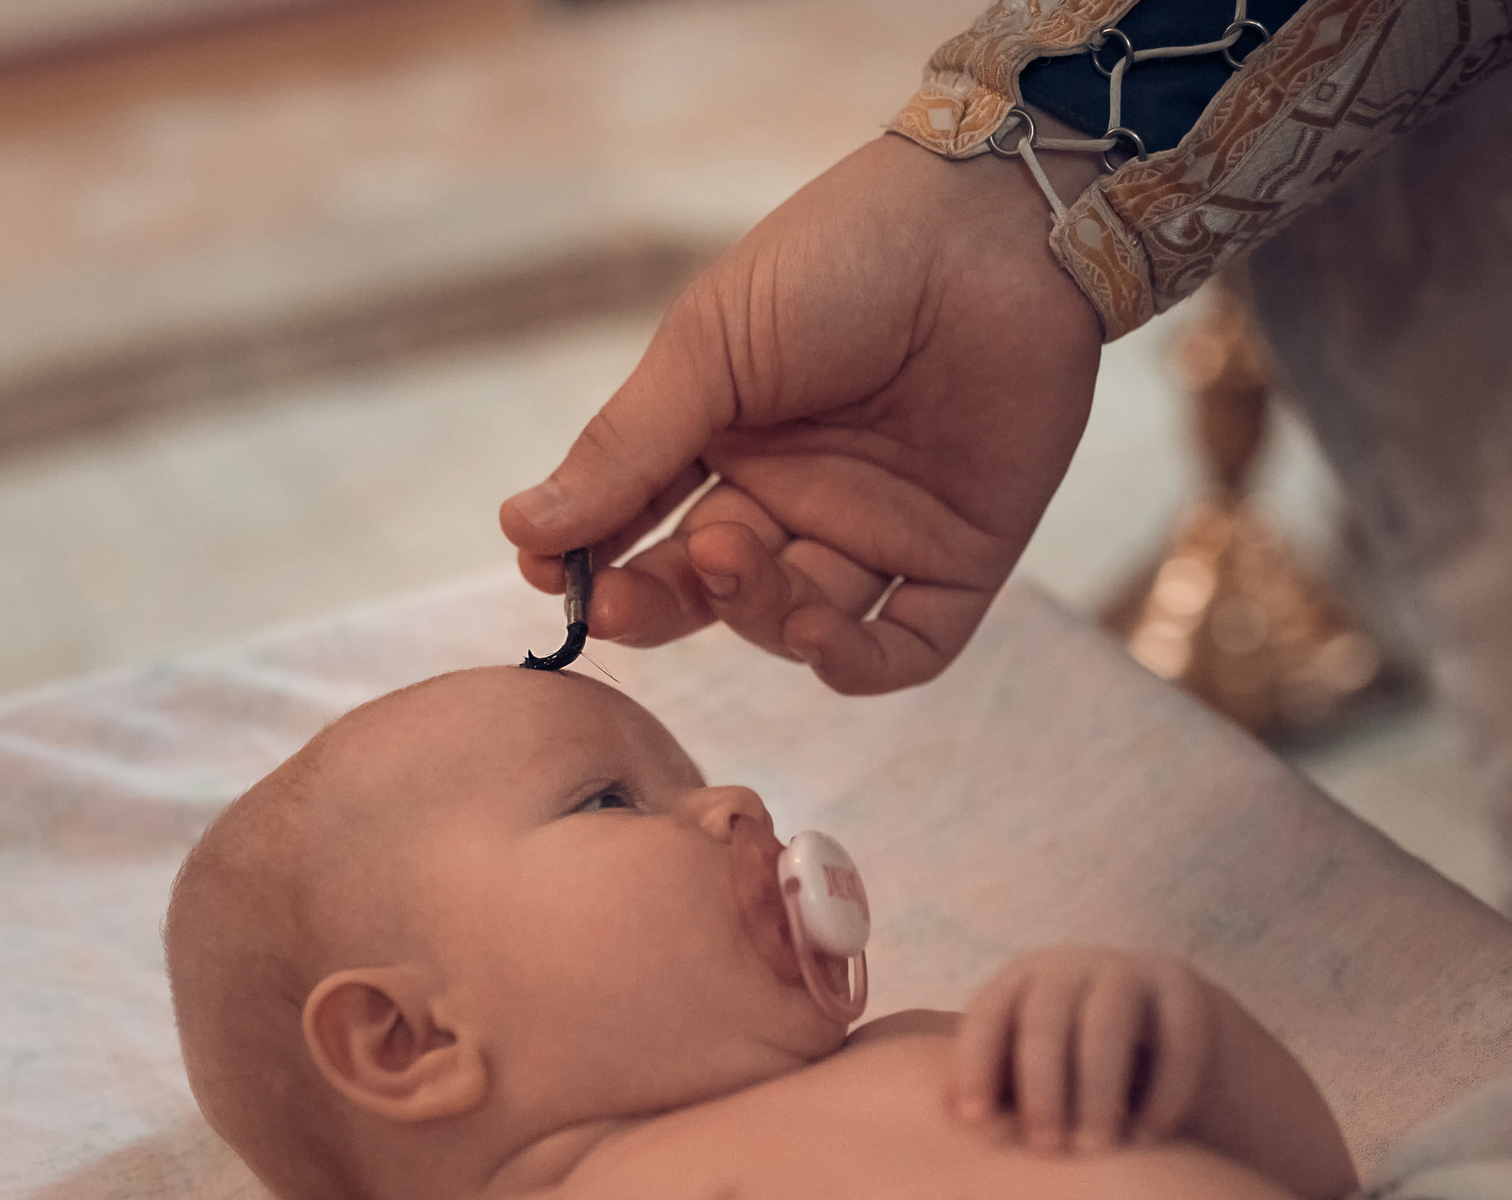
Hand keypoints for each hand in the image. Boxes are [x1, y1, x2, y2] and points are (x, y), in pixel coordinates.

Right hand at [500, 135, 1100, 694]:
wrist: (992, 224)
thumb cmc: (842, 257)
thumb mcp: (710, 347)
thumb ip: (625, 446)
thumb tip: (519, 527)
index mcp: (729, 441)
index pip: (644, 528)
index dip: (595, 561)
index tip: (550, 573)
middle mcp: (798, 496)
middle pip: (712, 592)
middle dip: (663, 602)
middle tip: (626, 596)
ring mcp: (877, 531)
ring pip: (796, 623)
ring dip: (755, 614)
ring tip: (735, 556)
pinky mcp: (961, 558)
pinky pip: (903, 648)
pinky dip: (853, 662)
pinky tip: (814, 634)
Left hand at [952, 949, 1218, 1150]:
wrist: (1164, 1041)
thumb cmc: (1072, 1073)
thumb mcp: (1030, 1072)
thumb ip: (996, 1092)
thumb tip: (945, 1136)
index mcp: (1019, 983)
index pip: (987, 1015)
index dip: (976, 1065)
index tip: (973, 1123)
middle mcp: (1070, 966)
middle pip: (1046, 1019)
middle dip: (1042, 1087)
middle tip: (1045, 1149)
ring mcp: (1130, 970)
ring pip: (1108, 1024)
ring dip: (1099, 1091)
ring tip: (1096, 1149)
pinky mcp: (1185, 988)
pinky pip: (1175, 1037)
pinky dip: (1163, 1090)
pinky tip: (1149, 1137)